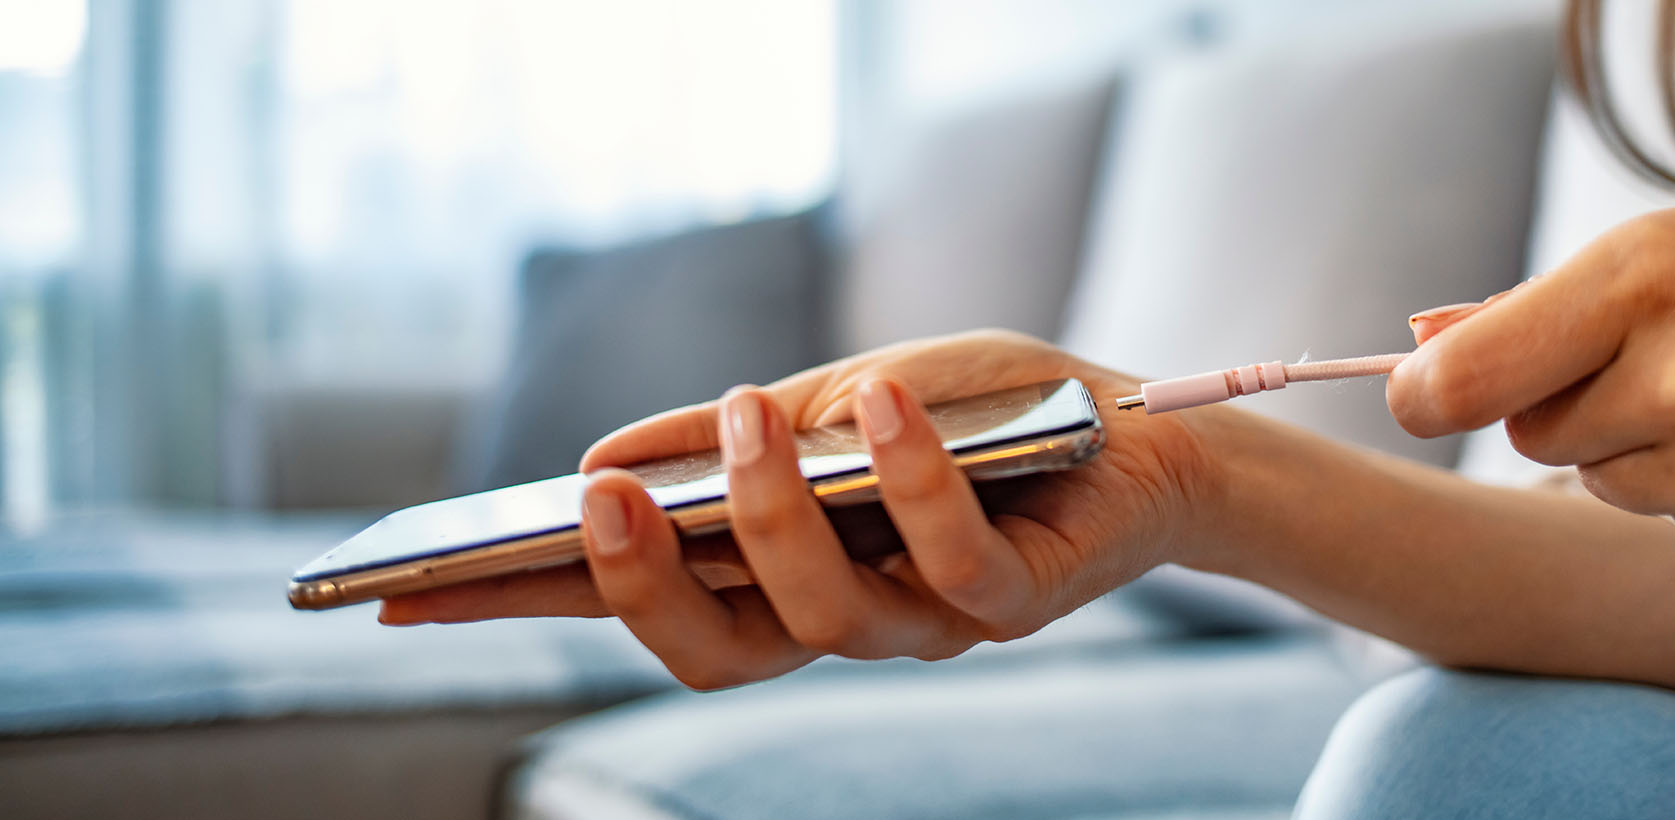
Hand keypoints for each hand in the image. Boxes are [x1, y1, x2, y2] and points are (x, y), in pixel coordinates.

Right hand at [380, 330, 1213, 687]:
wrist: (1131, 429)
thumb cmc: (976, 416)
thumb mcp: (829, 402)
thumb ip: (726, 439)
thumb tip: (593, 455)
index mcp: (777, 572)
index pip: (636, 602)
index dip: (524, 603)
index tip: (404, 590)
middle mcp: (841, 616)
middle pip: (713, 651)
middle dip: (642, 583)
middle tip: (596, 497)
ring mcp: (925, 621)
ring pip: (822, 619)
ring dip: (772, 512)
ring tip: (749, 412)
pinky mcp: (1013, 602)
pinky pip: (949, 563)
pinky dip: (909, 478)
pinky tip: (878, 400)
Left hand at [1389, 198, 1674, 586]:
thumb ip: (1556, 303)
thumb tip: (1426, 344)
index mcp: (1656, 274)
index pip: (1468, 376)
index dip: (1426, 393)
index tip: (1419, 395)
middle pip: (1532, 434)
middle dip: (1573, 405)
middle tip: (1668, 367)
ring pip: (1605, 485)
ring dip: (1646, 453)